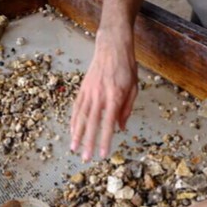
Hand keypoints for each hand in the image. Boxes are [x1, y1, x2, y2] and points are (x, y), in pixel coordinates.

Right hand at [70, 28, 137, 160]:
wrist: (112, 47)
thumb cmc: (126, 68)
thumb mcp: (134, 88)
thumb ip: (127, 109)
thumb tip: (121, 128)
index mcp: (115, 97)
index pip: (109, 124)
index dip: (105, 141)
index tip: (103, 155)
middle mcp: (100, 96)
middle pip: (93, 124)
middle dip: (88, 143)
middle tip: (85, 158)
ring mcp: (89, 92)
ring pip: (81, 117)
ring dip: (77, 134)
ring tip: (73, 148)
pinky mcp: (83, 88)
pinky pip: (77, 107)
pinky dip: (74, 120)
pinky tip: (72, 131)